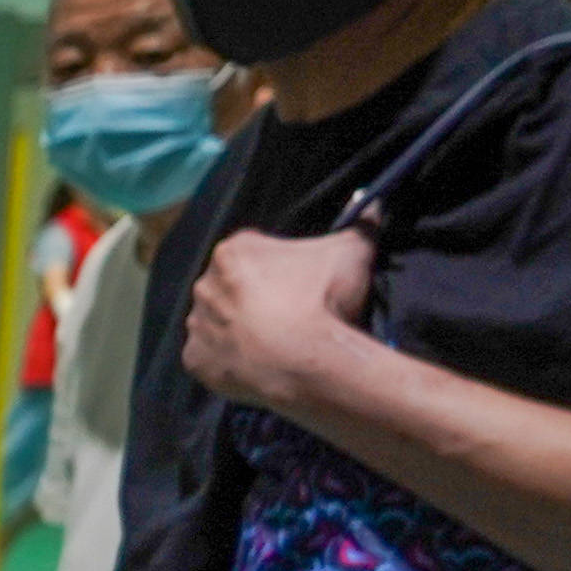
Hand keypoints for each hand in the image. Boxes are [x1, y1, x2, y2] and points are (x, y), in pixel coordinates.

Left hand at [182, 224, 374, 415]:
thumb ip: (361, 225)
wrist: (306, 359)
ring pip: (219, 322)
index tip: (302, 286)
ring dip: (241, 329)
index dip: (281, 269)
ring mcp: (196, 325)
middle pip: (232, 288)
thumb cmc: (323, 298)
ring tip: (276, 344)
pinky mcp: (196, 361)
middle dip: (257, 299)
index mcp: (232, 251)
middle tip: (291, 316)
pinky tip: (256, 364)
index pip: (254, 253)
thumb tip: (375, 205)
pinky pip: (211, 357)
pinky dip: (230, 361)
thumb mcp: (351, 252)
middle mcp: (204, 284)